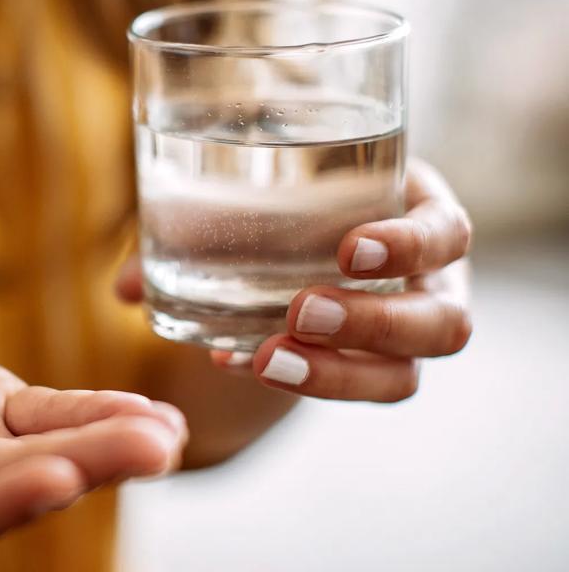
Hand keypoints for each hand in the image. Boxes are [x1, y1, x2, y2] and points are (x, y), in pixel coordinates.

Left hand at [117, 158, 472, 401]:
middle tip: (298, 312)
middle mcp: (429, 283)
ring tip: (264, 358)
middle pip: (441, 324)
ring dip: (336, 374)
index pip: (449, 235)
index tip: (348, 248)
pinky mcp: (370, 365)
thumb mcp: (271, 183)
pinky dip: (298, 380)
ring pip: (402, 375)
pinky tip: (234, 363)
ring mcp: (405, 332)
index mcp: (421, 216)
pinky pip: (350, 388)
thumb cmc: (302, 189)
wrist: (315, 223)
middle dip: (371, 324)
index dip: (411, 245)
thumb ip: (203, 217)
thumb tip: (123, 287)